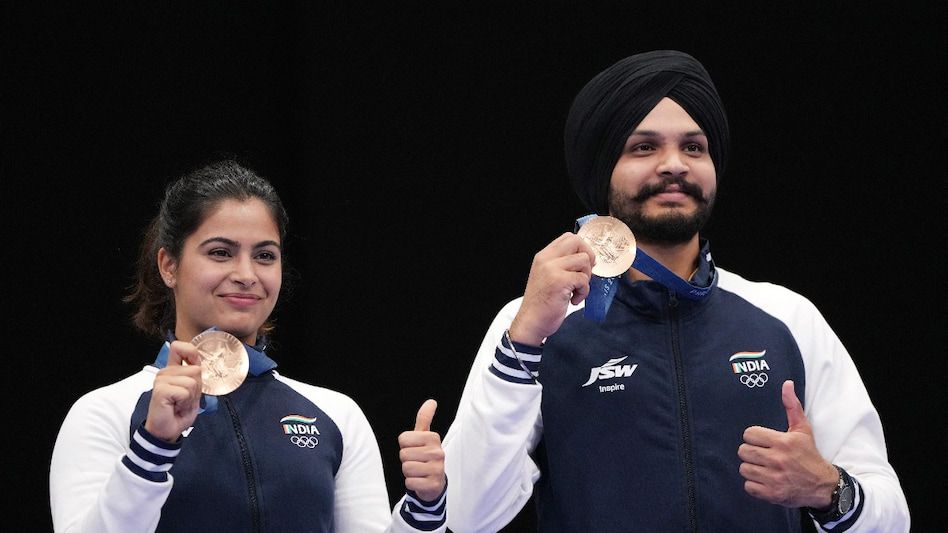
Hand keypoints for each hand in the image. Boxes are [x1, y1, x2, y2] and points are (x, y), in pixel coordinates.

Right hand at [144, 340, 202, 442]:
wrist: (168, 430)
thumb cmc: (179, 411)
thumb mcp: (193, 390)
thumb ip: (195, 375)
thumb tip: (199, 364)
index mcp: (173, 369)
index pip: (179, 347)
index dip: (191, 352)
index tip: (194, 365)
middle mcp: (165, 372)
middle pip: (195, 369)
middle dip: (196, 387)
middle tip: (185, 399)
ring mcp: (161, 380)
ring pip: (192, 381)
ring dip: (190, 396)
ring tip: (180, 403)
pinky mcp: (160, 390)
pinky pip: (185, 391)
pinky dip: (185, 402)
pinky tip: (176, 407)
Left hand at [398, 399, 445, 501]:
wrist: (434, 482)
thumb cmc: (425, 455)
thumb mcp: (424, 436)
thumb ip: (425, 418)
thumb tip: (432, 401)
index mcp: (433, 438)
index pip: (403, 439)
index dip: (405, 446)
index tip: (415, 449)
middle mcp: (438, 452)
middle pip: (403, 454)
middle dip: (406, 460)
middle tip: (417, 461)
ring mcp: (437, 469)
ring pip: (406, 468)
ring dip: (408, 472)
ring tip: (419, 471)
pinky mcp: (433, 484)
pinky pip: (410, 483)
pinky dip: (411, 483)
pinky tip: (420, 481)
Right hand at [508, 232, 595, 345]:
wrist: (531, 322)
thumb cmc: (541, 303)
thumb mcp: (548, 277)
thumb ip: (562, 264)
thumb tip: (587, 259)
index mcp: (544, 256)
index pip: (569, 237)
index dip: (582, 248)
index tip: (582, 265)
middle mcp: (546, 259)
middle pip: (577, 241)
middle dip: (588, 256)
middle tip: (584, 274)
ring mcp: (552, 269)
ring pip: (584, 260)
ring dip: (586, 278)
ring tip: (576, 290)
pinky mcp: (559, 281)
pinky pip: (583, 279)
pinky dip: (584, 292)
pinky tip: (573, 300)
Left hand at [738, 380, 838, 507]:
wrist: (823, 485)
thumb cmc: (809, 455)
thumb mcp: (802, 430)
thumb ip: (792, 406)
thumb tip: (786, 384)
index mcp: (783, 442)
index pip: (749, 434)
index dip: (753, 438)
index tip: (762, 442)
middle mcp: (778, 459)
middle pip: (743, 451)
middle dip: (749, 453)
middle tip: (760, 455)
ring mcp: (774, 478)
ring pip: (744, 469)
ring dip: (751, 469)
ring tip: (762, 468)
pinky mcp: (772, 494)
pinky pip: (748, 486)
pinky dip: (754, 485)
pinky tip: (764, 480)